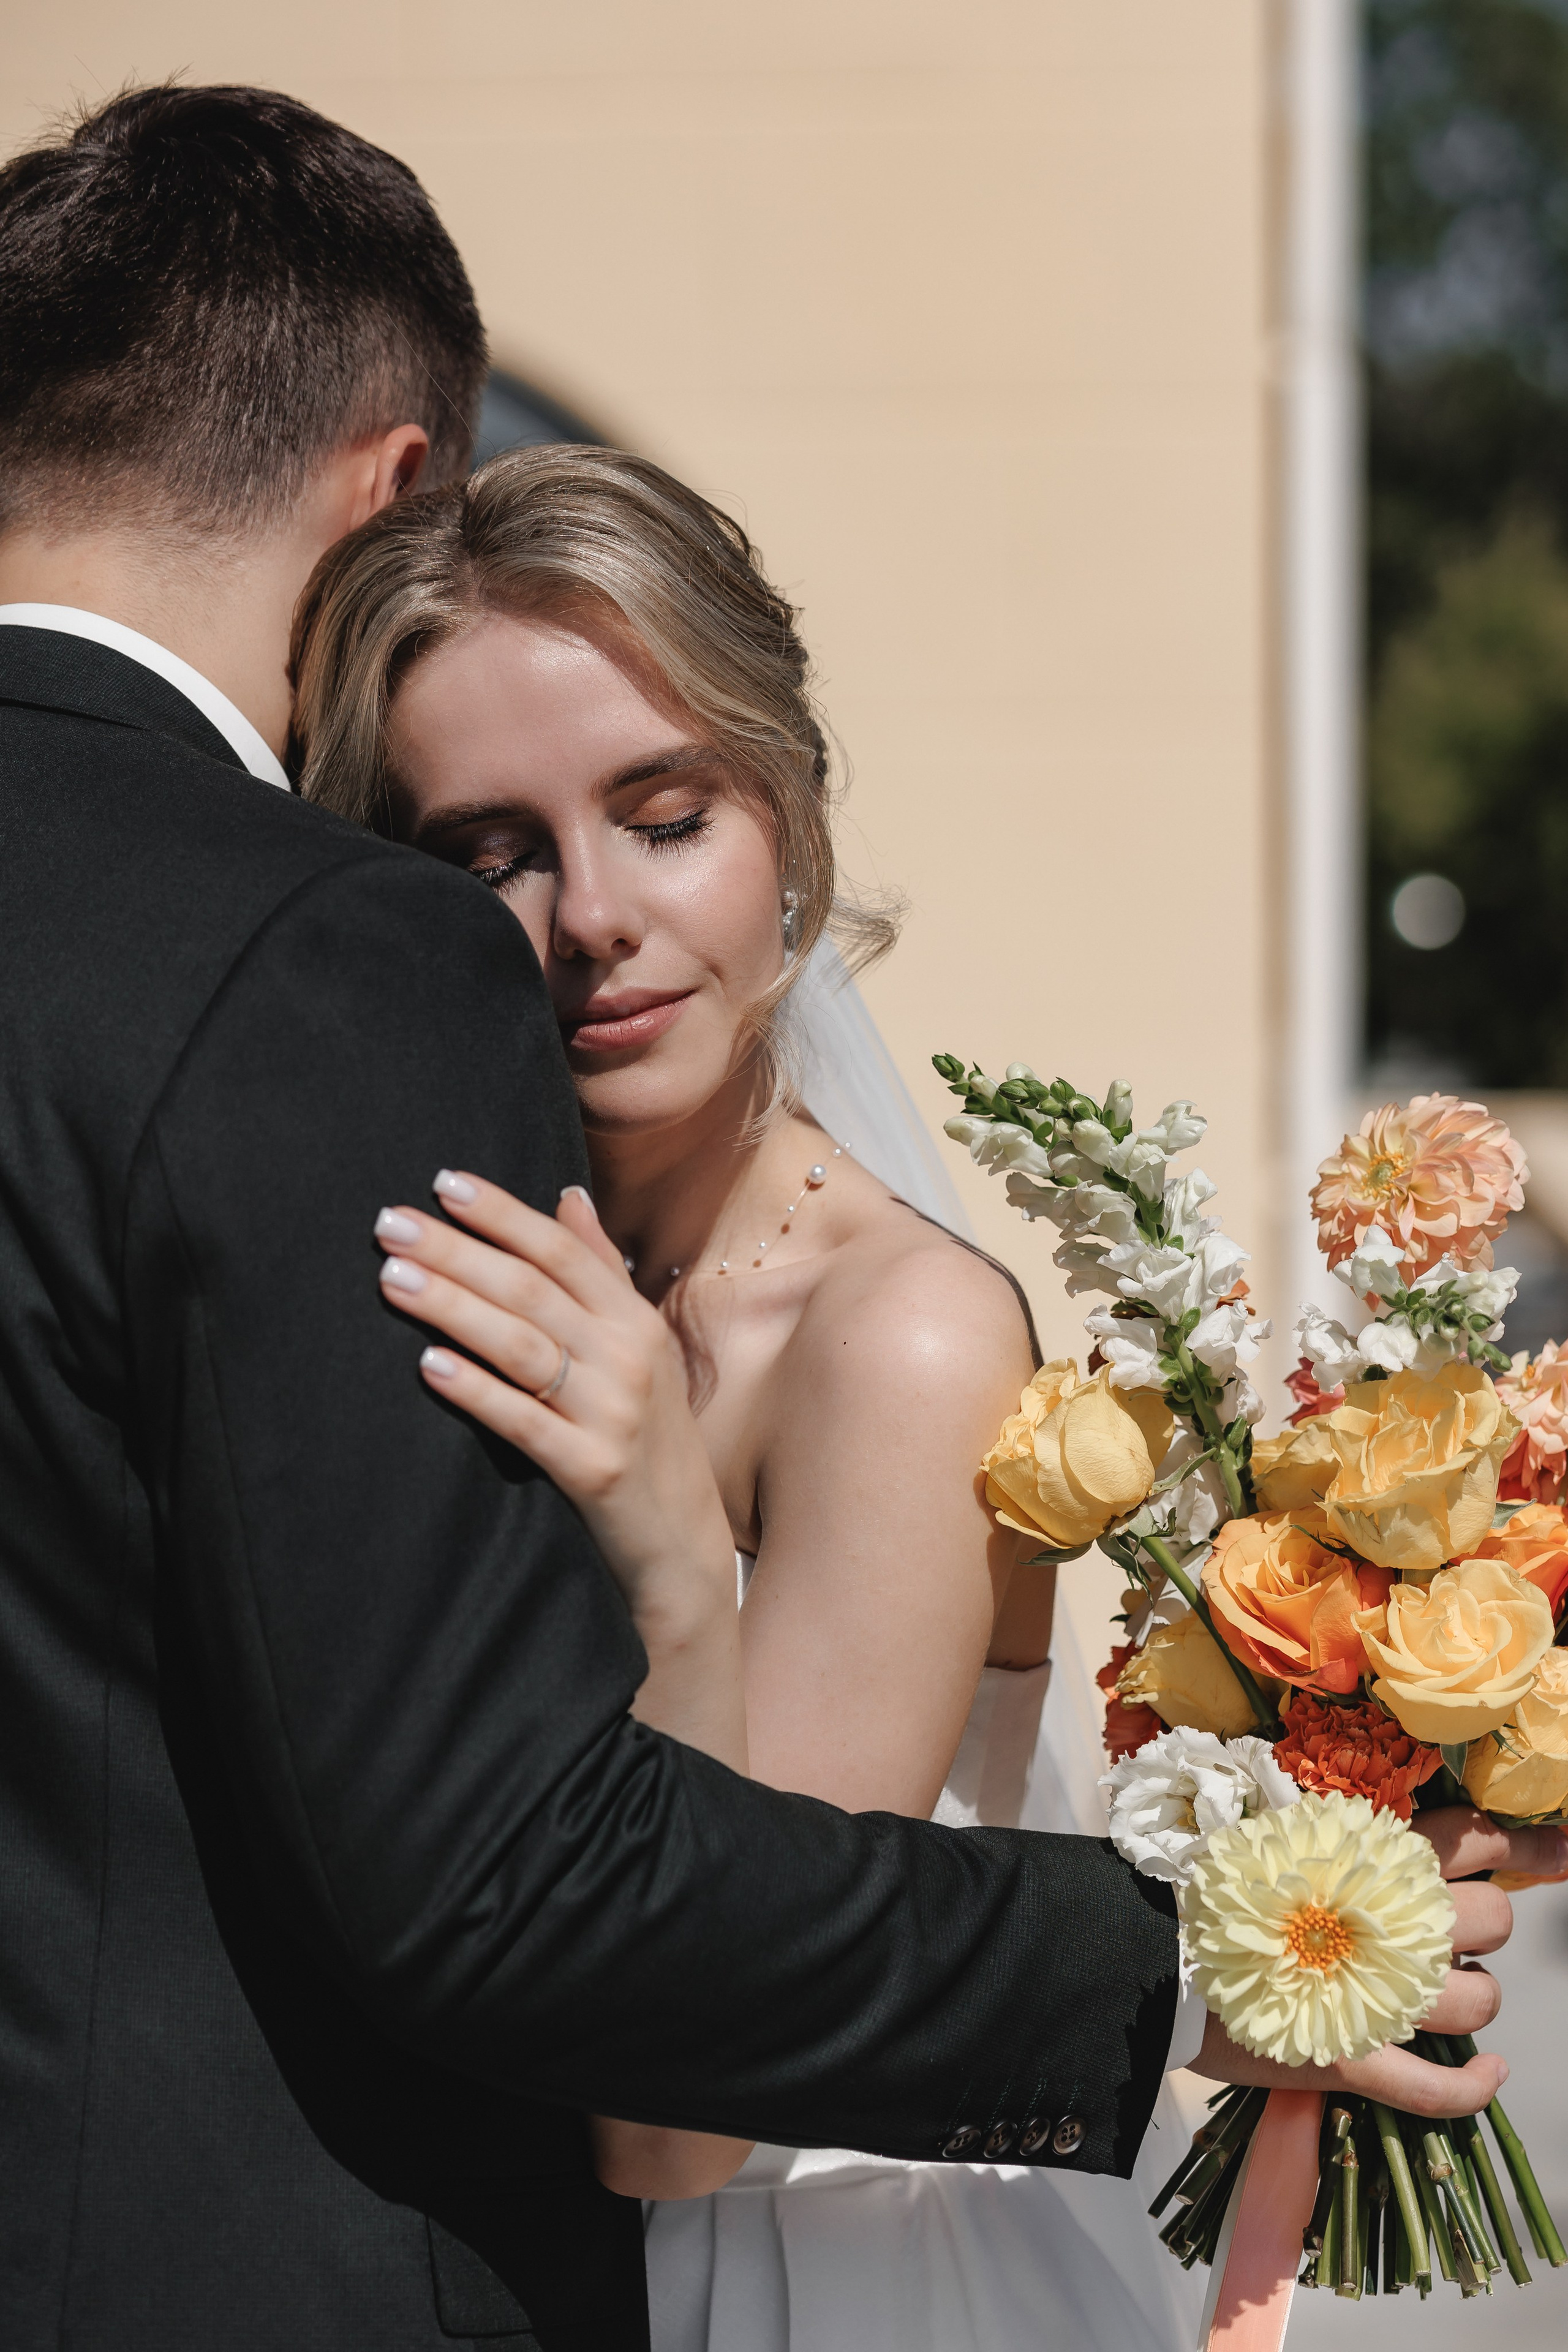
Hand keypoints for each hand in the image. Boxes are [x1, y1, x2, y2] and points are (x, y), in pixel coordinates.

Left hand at [373, 1174, 735, 1633]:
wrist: (682, 1541)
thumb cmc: (649, 1436)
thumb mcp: (639, 1347)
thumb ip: (602, 1271)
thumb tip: (567, 1196)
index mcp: (635, 1320)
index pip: (561, 1251)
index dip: (502, 1214)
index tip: (443, 1183)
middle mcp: (629, 1357)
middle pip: (531, 1289)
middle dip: (457, 1251)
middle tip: (391, 1224)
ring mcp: (612, 1414)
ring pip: (521, 1345)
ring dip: (452, 1307)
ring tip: (393, 1278)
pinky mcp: (591, 1470)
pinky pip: (523, 1421)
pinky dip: (476, 1390)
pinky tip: (429, 1366)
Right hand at [1192, 1808, 1567, 2116]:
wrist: (1145, 1948)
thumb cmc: (1203, 1881)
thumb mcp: (1274, 1834)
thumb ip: (1337, 1836)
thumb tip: (1381, 1836)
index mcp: (1370, 1856)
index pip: (1474, 1837)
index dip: (1529, 1844)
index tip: (1564, 1849)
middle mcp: (1388, 1921)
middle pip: (1489, 1920)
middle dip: (1483, 1926)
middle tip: (1448, 1932)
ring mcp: (1375, 1997)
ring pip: (1477, 2001)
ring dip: (1475, 1999)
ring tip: (1445, 1996)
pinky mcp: (1353, 2060)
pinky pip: (1437, 2089)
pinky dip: (1472, 2088)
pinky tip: (1492, 2076)